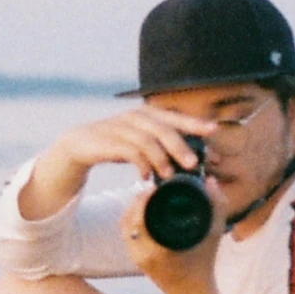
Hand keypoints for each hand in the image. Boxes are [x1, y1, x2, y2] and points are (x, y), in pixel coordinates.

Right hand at [18, 107, 215, 223]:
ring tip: (171, 175)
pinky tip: (147, 178)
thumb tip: (195, 162)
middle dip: (182, 144)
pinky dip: (141, 164)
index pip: (176, 117)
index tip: (215, 132)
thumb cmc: (117, 145)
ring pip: (148, 139)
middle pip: (164, 127)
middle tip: (195, 163)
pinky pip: (129, 151)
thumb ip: (164, 149)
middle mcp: (136, 117)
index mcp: (148, 115)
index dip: (195, 123)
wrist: (79, 146)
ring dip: (162, 158)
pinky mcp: (107, 140)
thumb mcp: (142, 144)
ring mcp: (121, 127)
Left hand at [121, 177, 225, 293]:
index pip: (139, 216)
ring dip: (132, 209)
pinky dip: (132, 220)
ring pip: (125, 226)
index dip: (143, 197)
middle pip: (128, 219)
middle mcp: (142, 254)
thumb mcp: (214, 233)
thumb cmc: (204, 264)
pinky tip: (141, 210)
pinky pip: (127, 234)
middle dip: (136, 200)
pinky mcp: (135, 259)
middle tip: (149, 187)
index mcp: (157, 250)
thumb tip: (210, 179)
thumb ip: (216, 205)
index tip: (154, 186)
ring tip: (145, 195)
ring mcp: (136, 258)